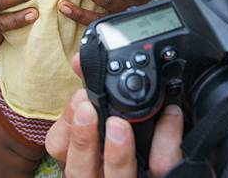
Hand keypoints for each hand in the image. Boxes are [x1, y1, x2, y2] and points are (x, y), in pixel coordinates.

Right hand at [46, 56, 182, 177]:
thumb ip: (94, 95)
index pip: (59, 147)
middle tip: (89, 109)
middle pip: (79, 169)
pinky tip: (169, 117)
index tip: (79, 99)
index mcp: (82, 158)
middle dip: (82, 139)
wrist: (157, 166)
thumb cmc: (125, 142)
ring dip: (116, 152)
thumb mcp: (102, 118)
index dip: (65, 125)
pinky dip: (165, 142)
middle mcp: (98, 176)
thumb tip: (81, 61)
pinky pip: (160, 167)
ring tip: (120, 124)